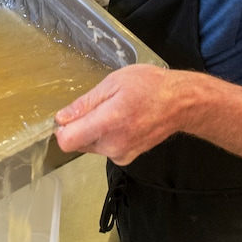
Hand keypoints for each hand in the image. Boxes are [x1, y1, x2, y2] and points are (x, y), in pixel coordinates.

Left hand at [54, 63, 187, 164]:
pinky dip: (107, 137)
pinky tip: (124, 122)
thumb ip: (84, 103)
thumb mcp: (113, 83)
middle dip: (81, 126)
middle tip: (102, 105)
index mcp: (107, 124)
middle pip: (77, 142)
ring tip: (116, 111)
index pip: (67, 141)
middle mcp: (112, 145)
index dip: (63, 128)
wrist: (180, 103)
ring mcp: (121, 155)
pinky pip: (105, 148)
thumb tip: (61, 118)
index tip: (71, 115)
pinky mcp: (127, 159)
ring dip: (95, 131)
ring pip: (91, 145)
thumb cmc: (149, 86)